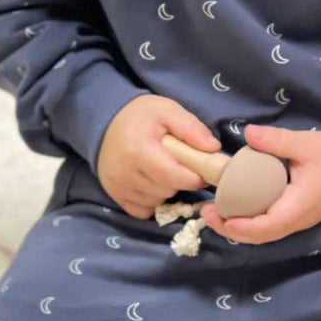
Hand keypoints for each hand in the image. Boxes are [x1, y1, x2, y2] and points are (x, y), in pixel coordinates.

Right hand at [97, 95, 220, 218]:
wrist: (106, 121)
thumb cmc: (141, 116)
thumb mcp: (168, 110)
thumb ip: (191, 127)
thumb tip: (213, 149)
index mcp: (138, 150)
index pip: (174, 176)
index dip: (194, 177)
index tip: (200, 169)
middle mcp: (124, 173)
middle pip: (167, 190)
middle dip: (179, 180)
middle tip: (177, 163)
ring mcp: (117, 186)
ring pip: (157, 201)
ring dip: (165, 189)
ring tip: (161, 169)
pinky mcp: (114, 195)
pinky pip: (142, 210)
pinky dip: (151, 200)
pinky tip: (150, 182)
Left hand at [200, 126, 320, 244]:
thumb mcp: (304, 143)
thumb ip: (274, 140)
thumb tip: (247, 133)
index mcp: (299, 206)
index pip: (265, 227)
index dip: (238, 226)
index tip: (215, 214)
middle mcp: (299, 220)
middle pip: (260, 237)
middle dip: (231, 229)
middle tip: (206, 213)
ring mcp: (300, 220)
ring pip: (265, 234)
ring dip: (239, 227)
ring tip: (215, 212)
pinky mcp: (299, 215)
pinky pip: (271, 226)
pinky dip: (251, 222)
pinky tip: (237, 207)